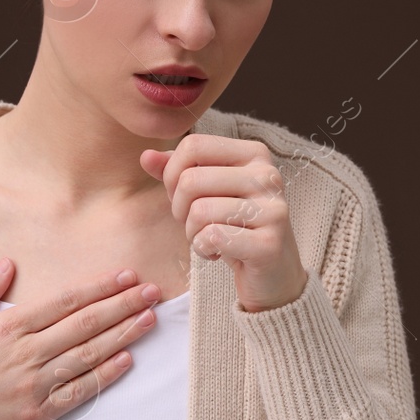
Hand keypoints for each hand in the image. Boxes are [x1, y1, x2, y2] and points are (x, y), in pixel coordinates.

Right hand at [0, 262, 166, 419]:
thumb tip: (8, 263)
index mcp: (6, 327)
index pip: (65, 301)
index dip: (99, 288)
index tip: (126, 276)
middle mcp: (24, 353)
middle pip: (84, 324)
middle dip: (122, 305)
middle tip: (152, 291)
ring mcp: (32, 385)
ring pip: (88, 355)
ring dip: (123, 335)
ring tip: (149, 319)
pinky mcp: (34, 416)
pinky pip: (78, 394)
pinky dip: (104, 376)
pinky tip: (127, 361)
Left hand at [140, 135, 309, 312]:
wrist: (273, 273)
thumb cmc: (235, 227)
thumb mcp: (206, 194)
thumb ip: (176, 172)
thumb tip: (146, 156)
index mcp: (255, 154)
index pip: (193, 146)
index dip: (172, 174)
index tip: (184, 199)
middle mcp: (268, 176)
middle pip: (190, 180)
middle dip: (179, 209)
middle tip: (195, 224)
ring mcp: (273, 209)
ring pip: (199, 211)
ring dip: (192, 233)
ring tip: (209, 239)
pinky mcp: (269, 243)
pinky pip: (212, 237)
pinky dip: (203, 249)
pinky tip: (218, 253)